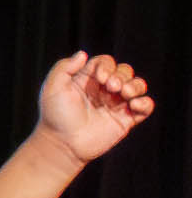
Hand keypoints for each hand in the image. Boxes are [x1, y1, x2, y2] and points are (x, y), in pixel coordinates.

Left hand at [38, 51, 152, 161]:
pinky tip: (134, 105)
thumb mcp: (53, 88)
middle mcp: (104, 90)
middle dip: (122, 76)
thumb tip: (83, 54)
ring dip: (135, 86)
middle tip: (112, 87)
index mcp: (88, 80)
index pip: (106, 63)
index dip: (107, 66)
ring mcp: (116, 104)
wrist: (62, 144)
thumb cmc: (55, 116)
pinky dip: (145, 103)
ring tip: (124, 94)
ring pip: (137, 86)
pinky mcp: (125, 119)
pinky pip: (145, 107)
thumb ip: (64, 67)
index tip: (101, 77)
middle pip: (124, 71)